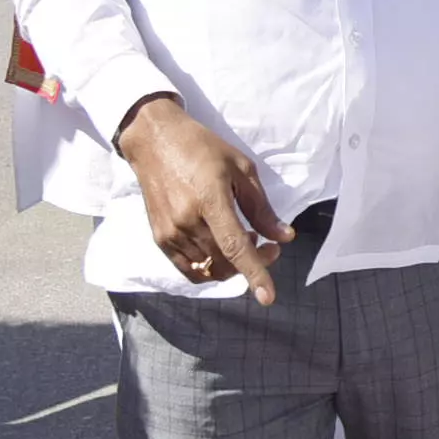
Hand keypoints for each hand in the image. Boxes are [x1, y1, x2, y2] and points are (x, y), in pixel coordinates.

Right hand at [115, 96, 291, 303]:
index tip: (268, 297)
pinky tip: (220, 247)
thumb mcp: (240, 168)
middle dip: (253, 260)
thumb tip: (283, 237)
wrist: (154, 141)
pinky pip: (190, 269)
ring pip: (210, 269)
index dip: (254, 273)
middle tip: (266, 243)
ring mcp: (170, 233)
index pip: (234, 246)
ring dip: (232, 263)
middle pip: (226, 261)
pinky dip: (211, 267)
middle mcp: (186, 221)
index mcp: (209, 199)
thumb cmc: (202, 148)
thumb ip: (261, 207)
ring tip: (241, 237)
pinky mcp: (160, 239)